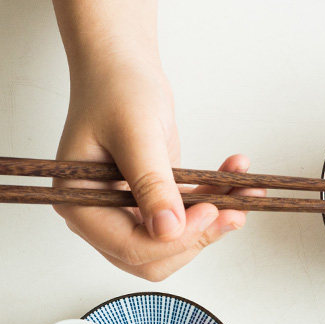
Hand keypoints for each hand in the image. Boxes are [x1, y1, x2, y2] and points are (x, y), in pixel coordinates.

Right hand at [52, 1, 258, 279]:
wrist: (122, 66)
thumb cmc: (116, 88)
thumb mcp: (136, 134)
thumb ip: (151, 184)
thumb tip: (169, 230)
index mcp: (79, 204)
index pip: (131, 247)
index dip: (174, 239)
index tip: (208, 212)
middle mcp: (99, 218)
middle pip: (155, 257)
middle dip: (198, 237)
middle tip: (232, 210)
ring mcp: (126, 216)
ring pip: (178, 244)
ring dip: (215, 223)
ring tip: (245, 193)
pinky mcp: (152, 208)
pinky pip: (188, 223)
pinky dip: (216, 204)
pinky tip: (238, 183)